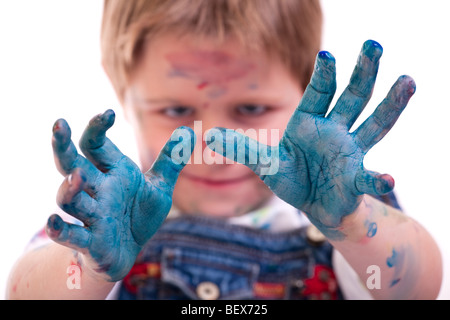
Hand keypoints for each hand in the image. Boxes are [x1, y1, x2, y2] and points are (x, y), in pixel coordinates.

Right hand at [46, 110, 194, 280]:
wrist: (130, 251)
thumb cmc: (139, 215)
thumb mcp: (159, 187)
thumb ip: (170, 160)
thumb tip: (188, 131)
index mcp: (112, 173)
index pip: (96, 145)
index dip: (97, 128)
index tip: (108, 113)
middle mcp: (97, 190)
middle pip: (71, 164)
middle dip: (63, 145)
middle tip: (59, 124)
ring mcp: (92, 215)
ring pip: (70, 198)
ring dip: (70, 188)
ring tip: (77, 175)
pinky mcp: (90, 241)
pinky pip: (70, 234)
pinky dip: (60, 229)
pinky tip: (53, 222)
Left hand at [206, 40, 415, 239]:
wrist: (314, 205)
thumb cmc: (293, 178)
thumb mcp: (266, 163)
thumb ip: (243, 149)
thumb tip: (210, 137)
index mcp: (312, 122)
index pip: (320, 93)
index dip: (323, 75)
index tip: (327, 55)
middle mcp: (336, 131)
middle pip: (353, 97)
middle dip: (363, 72)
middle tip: (374, 45)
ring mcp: (350, 152)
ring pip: (374, 124)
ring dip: (390, 104)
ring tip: (408, 81)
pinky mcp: (355, 180)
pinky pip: (367, 178)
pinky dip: (378, 179)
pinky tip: (388, 180)